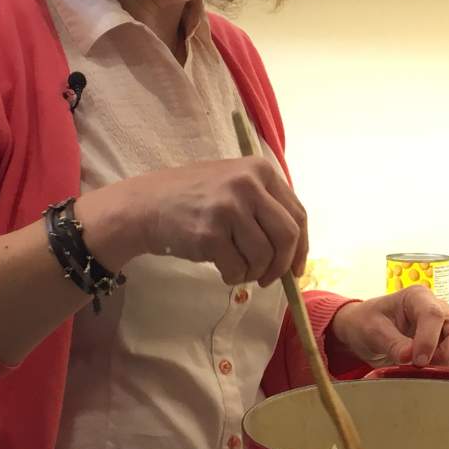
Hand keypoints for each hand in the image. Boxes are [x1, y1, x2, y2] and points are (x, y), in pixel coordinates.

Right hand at [79, 156, 307, 286]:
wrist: (146, 204)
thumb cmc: (194, 197)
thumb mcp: (235, 183)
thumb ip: (266, 205)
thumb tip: (296, 249)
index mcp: (261, 170)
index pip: (298, 214)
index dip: (302, 247)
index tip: (297, 269)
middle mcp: (248, 184)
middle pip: (287, 236)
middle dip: (282, 265)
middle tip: (268, 278)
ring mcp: (228, 208)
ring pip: (263, 256)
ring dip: (253, 272)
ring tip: (238, 269)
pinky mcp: (210, 233)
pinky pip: (238, 268)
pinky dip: (234, 276)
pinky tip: (222, 269)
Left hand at [328, 286, 448, 369]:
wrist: (368, 331)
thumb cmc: (368, 323)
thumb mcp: (372, 330)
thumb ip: (391, 343)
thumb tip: (410, 357)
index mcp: (418, 297)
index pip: (434, 315)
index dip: (428, 341)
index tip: (417, 362)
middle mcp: (441, 310)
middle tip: (423, 367)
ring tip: (426, 371)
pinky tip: (433, 374)